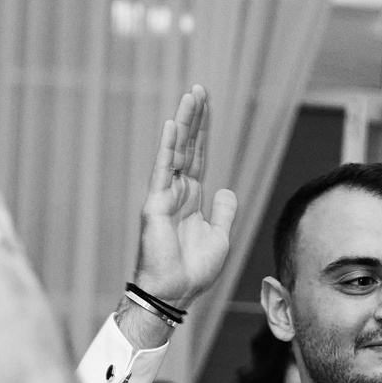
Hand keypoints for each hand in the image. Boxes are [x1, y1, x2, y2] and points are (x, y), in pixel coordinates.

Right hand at [131, 85, 237, 306]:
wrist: (174, 293)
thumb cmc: (193, 271)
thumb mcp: (220, 238)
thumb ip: (224, 212)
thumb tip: (226, 189)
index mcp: (192, 199)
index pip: (199, 157)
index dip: (204, 132)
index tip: (208, 106)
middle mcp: (177, 192)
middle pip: (188, 147)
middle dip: (195, 118)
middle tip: (200, 89)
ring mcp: (165, 196)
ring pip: (176, 151)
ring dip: (184, 123)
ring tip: (191, 96)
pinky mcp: (155, 204)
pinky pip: (162, 171)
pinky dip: (167, 148)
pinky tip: (172, 126)